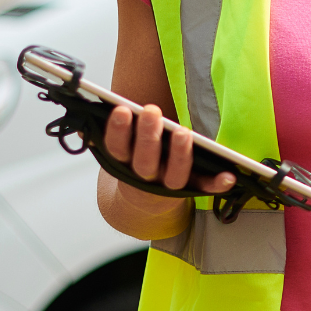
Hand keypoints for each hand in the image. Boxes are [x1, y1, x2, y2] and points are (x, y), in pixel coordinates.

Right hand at [103, 103, 236, 194]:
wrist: (145, 202)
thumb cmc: (135, 160)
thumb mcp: (118, 149)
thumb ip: (103, 135)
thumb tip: (81, 121)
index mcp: (124, 164)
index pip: (117, 148)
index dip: (117, 131)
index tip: (122, 109)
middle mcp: (145, 177)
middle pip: (145, 161)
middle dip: (147, 136)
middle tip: (152, 110)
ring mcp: (168, 186)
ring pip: (174, 176)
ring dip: (179, 155)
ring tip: (182, 132)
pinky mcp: (192, 190)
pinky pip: (206, 188)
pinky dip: (218, 184)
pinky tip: (229, 175)